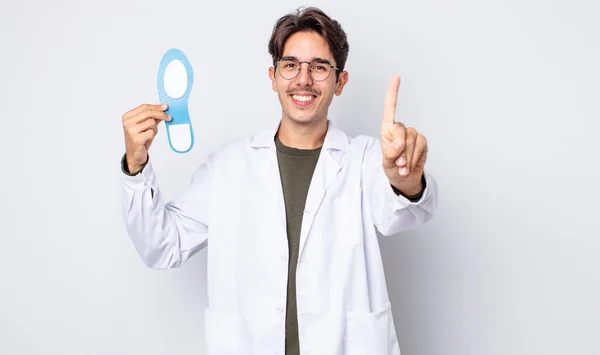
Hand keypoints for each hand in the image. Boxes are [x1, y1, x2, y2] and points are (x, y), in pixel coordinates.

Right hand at [122, 103, 171, 172]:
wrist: (134, 155)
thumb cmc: (140, 139)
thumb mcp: (145, 126)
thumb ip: (152, 117)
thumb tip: (163, 109)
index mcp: (128, 117)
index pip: (144, 107)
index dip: (156, 106)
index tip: (165, 107)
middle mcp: (127, 123)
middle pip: (148, 112)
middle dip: (161, 114)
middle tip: (169, 117)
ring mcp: (131, 131)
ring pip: (151, 122)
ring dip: (155, 128)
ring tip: (150, 133)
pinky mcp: (136, 139)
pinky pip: (151, 132)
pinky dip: (153, 135)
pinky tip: (148, 138)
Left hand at [380, 75, 427, 195]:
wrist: (404, 179)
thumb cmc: (392, 168)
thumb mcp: (386, 162)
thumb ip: (390, 153)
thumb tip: (399, 145)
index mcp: (387, 130)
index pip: (390, 108)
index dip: (393, 92)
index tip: (396, 77)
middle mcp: (400, 129)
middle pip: (401, 130)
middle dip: (399, 148)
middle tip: (397, 161)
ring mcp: (412, 135)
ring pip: (411, 141)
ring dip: (406, 157)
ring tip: (402, 165)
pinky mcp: (422, 142)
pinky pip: (420, 146)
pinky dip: (414, 158)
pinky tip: (409, 165)